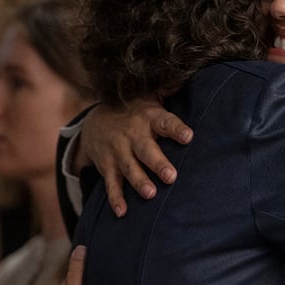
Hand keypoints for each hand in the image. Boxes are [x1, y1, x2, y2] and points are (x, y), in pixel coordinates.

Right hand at [79, 100, 192, 216]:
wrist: (93, 122)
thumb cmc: (134, 111)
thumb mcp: (149, 98)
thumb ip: (169, 91)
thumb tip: (190, 71)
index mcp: (148, 118)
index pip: (165, 122)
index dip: (176, 129)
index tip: (189, 137)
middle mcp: (132, 135)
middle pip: (146, 150)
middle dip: (158, 163)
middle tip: (172, 176)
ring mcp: (118, 152)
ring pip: (130, 168)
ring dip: (139, 181)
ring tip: (151, 194)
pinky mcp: (107, 166)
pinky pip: (111, 184)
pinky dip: (116, 198)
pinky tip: (122, 212)